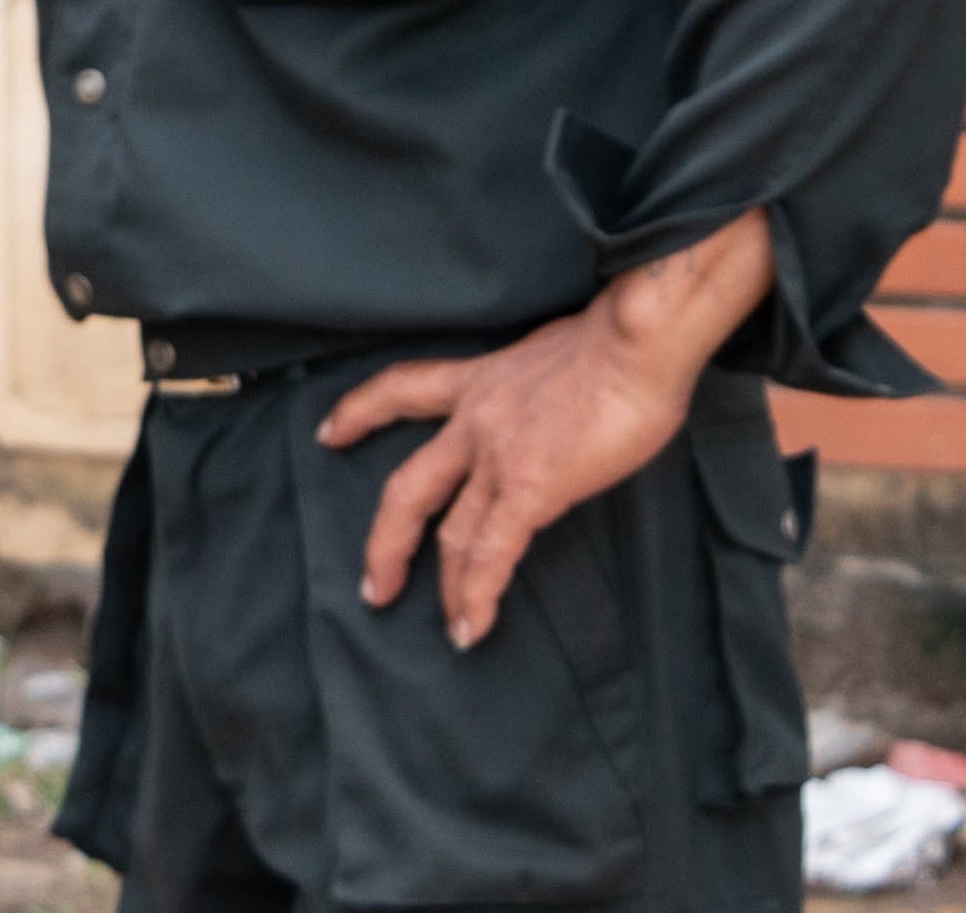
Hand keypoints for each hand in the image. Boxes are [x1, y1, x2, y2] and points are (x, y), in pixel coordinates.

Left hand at [318, 209, 773, 650]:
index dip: (360, 412)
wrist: (636, 339)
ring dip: (446, 586)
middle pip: (409, 487)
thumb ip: (537, 388)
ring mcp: (497, 456)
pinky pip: (492, 553)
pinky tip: (472, 628)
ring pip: (451, 532)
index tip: (330, 432)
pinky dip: (478, 595)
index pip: (403, 389)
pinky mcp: (530, 487)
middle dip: (386, 541)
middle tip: (373, 583)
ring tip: (447, 628)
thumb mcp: (553, 350)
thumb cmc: (618, 338)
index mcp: (480, 379)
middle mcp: (475, 419)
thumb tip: (554, 407)